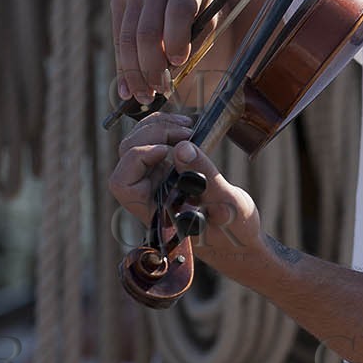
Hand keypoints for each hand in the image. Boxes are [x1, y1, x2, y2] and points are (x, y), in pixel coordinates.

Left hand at [109, 112, 263, 268]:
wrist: (240, 237)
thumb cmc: (232, 232)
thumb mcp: (227, 204)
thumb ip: (205, 177)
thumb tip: (182, 147)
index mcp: (154, 211)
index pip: (123, 183)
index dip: (138, 159)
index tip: (168, 151)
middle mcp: (150, 194)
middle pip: (128, 155)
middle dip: (153, 134)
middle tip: (186, 132)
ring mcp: (157, 180)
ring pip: (137, 143)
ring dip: (159, 126)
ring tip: (187, 126)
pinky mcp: (169, 168)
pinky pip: (154, 141)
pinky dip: (166, 127)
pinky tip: (187, 126)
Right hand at [110, 0, 217, 105]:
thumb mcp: (208, 1)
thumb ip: (199, 32)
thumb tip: (177, 71)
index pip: (179, 10)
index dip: (178, 39)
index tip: (179, 62)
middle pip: (148, 31)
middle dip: (153, 67)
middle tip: (161, 91)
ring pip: (128, 38)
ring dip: (135, 73)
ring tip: (144, 96)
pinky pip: (118, 37)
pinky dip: (121, 66)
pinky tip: (127, 87)